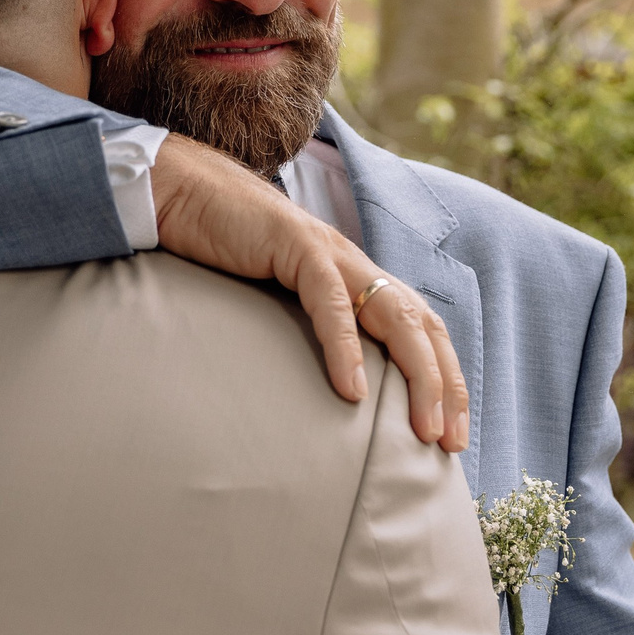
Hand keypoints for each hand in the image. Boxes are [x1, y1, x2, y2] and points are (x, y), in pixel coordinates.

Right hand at [151, 136, 469, 451]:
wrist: (184, 193)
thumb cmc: (224, 254)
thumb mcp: (277, 303)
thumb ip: (308, 334)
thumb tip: (326, 394)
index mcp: (357, 277)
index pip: (421, 329)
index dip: (443, 379)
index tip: (449, 435)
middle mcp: (356, 264)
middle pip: (423, 325)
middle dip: (444, 385)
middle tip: (450, 441)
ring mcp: (330, 253)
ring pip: (396, 315)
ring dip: (417, 374)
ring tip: (422, 427)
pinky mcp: (296, 245)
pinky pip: (331, 302)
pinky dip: (346, 348)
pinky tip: (353, 390)